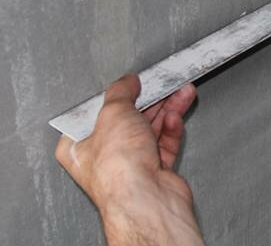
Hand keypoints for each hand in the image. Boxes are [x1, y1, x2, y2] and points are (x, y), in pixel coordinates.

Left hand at [56, 74, 203, 245]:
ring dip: (167, 107)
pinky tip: (176, 116)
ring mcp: (131, 164)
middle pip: (129, 118)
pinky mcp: (155, 169)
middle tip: (162, 83)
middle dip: (150, 99)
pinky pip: (164, 142)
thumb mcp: (113, 113)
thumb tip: (126, 82)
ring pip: (150, 128)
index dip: (114, 96)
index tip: (130, 82)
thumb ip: (120, 92)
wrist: (147, 198)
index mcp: (79, 146)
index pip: (96, 113)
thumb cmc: (119, 168)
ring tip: (181, 91)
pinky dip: (172, 127)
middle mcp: (104, 157)